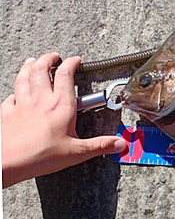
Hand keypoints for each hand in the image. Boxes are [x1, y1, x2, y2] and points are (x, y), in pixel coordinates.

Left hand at [1, 53, 125, 187]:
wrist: (6, 162)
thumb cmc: (40, 156)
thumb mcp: (76, 152)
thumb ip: (100, 145)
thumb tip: (120, 143)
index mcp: (61, 106)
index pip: (66, 75)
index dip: (71, 63)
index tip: (76, 60)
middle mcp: (41, 100)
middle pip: (41, 69)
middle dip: (48, 59)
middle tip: (54, 56)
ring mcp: (22, 104)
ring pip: (24, 77)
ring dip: (28, 67)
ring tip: (33, 61)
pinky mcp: (7, 113)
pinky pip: (10, 97)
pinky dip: (14, 92)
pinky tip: (15, 94)